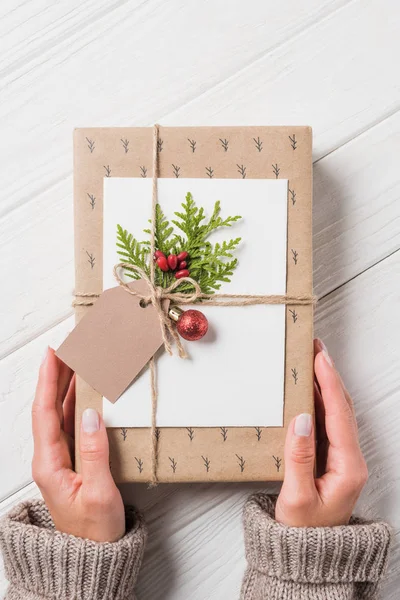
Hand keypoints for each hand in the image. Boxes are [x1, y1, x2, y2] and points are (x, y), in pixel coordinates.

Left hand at [32, 347, 124, 541]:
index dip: (48, 381)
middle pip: (48, 408)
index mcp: (49, 464)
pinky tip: (82, 393)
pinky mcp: (71, 462)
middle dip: (55, 376)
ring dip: (64, 387)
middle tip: (67, 349)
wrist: (92, 558)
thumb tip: (90, 414)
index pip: (44, 413)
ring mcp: (59, 460)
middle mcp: (50, 458)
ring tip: (74, 363)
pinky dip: (75, 405)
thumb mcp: (99, 493)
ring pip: (58, 415)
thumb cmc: (95, 531)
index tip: (52, 354)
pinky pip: (70, 426)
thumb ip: (95, 453)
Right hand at [275, 339, 367, 526]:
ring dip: (325, 386)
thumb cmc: (303, 532)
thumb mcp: (296, 498)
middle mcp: (351, 459)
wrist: (310, 555)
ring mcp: (343, 458)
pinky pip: (328, 423)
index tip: (320, 357)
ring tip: (312, 361)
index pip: (339, 415)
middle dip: (330, 376)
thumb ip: (299, 457)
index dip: (329, 383)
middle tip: (315, 348)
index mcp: (348, 467)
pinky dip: (319, 402)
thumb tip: (301, 418)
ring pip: (337, 413)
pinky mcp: (332, 459)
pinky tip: (309, 390)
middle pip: (343, 408)